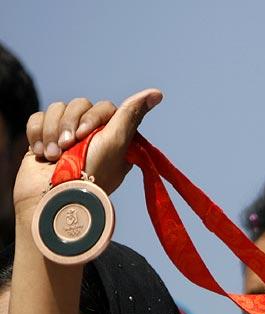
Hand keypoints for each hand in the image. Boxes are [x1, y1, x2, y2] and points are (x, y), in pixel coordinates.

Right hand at [13, 89, 161, 216]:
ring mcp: (66, 137)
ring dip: (53, 131)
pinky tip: (42, 153)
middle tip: (67, 146)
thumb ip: (131, 114)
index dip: (93, 117)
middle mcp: (92, 136)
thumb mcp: (116, 142)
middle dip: (69, 124)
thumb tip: (157, 93)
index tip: (85, 135)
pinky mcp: (44, 141)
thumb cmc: (90, 172)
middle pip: (78, 104)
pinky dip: (37, 134)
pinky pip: (38, 118)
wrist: (54, 200)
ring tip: (54, 155)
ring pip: (57, 109)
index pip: (104, 108)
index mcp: (113, 137)